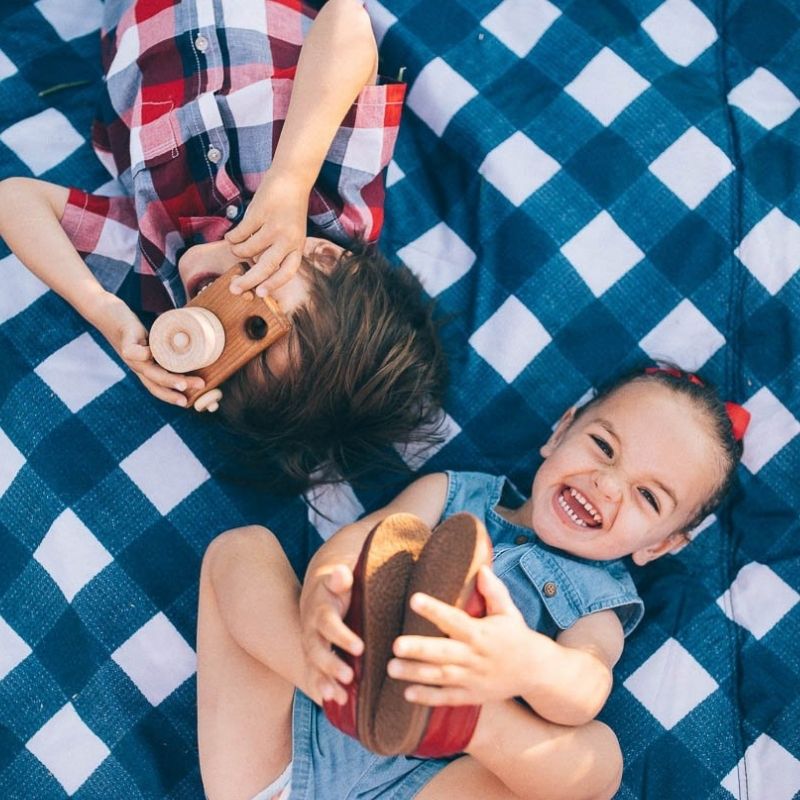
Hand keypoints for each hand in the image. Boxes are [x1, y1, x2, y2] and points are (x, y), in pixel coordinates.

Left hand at [93, 293, 204, 405]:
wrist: (105, 313)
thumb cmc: (132, 326)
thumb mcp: (150, 340)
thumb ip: (163, 348)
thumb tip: (190, 348)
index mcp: (144, 368)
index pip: (157, 388)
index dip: (172, 396)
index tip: (189, 402)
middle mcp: (137, 366)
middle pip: (157, 383)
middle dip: (178, 390)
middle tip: (199, 388)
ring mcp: (131, 357)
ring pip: (150, 372)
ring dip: (168, 380)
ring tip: (184, 384)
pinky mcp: (125, 343)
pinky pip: (136, 353)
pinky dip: (147, 354)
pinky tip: (158, 351)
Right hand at [225, 169, 307, 295]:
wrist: (291, 179)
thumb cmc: (288, 210)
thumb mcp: (290, 233)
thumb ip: (276, 251)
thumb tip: (253, 271)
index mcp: (297, 246)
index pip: (287, 271)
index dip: (273, 283)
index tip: (260, 293)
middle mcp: (288, 238)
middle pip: (266, 266)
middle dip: (248, 280)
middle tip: (233, 288)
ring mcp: (274, 225)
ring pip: (248, 249)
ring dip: (237, 251)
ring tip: (235, 247)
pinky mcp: (260, 213)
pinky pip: (240, 233)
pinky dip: (232, 237)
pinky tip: (231, 236)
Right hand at [299, 564, 363, 704]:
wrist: (319, 592)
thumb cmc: (338, 586)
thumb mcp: (339, 578)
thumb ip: (340, 578)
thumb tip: (341, 573)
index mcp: (319, 609)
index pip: (328, 623)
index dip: (341, 636)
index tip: (359, 647)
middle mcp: (311, 630)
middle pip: (317, 650)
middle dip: (330, 664)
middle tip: (348, 677)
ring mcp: (311, 647)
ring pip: (313, 667)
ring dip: (324, 682)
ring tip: (339, 697)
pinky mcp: (314, 659)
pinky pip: (314, 676)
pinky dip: (322, 689)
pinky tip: (332, 704)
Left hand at [387, 567, 536, 706]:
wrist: (535, 671)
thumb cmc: (516, 635)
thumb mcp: (508, 612)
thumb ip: (495, 592)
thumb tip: (482, 569)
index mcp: (481, 633)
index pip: (455, 620)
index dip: (435, 610)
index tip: (414, 600)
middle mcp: (475, 657)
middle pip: (443, 653)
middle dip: (419, 650)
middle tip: (395, 645)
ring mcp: (473, 679)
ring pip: (441, 677)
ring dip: (415, 674)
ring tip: (391, 668)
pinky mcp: (472, 696)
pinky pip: (448, 698)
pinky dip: (428, 698)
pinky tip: (407, 693)